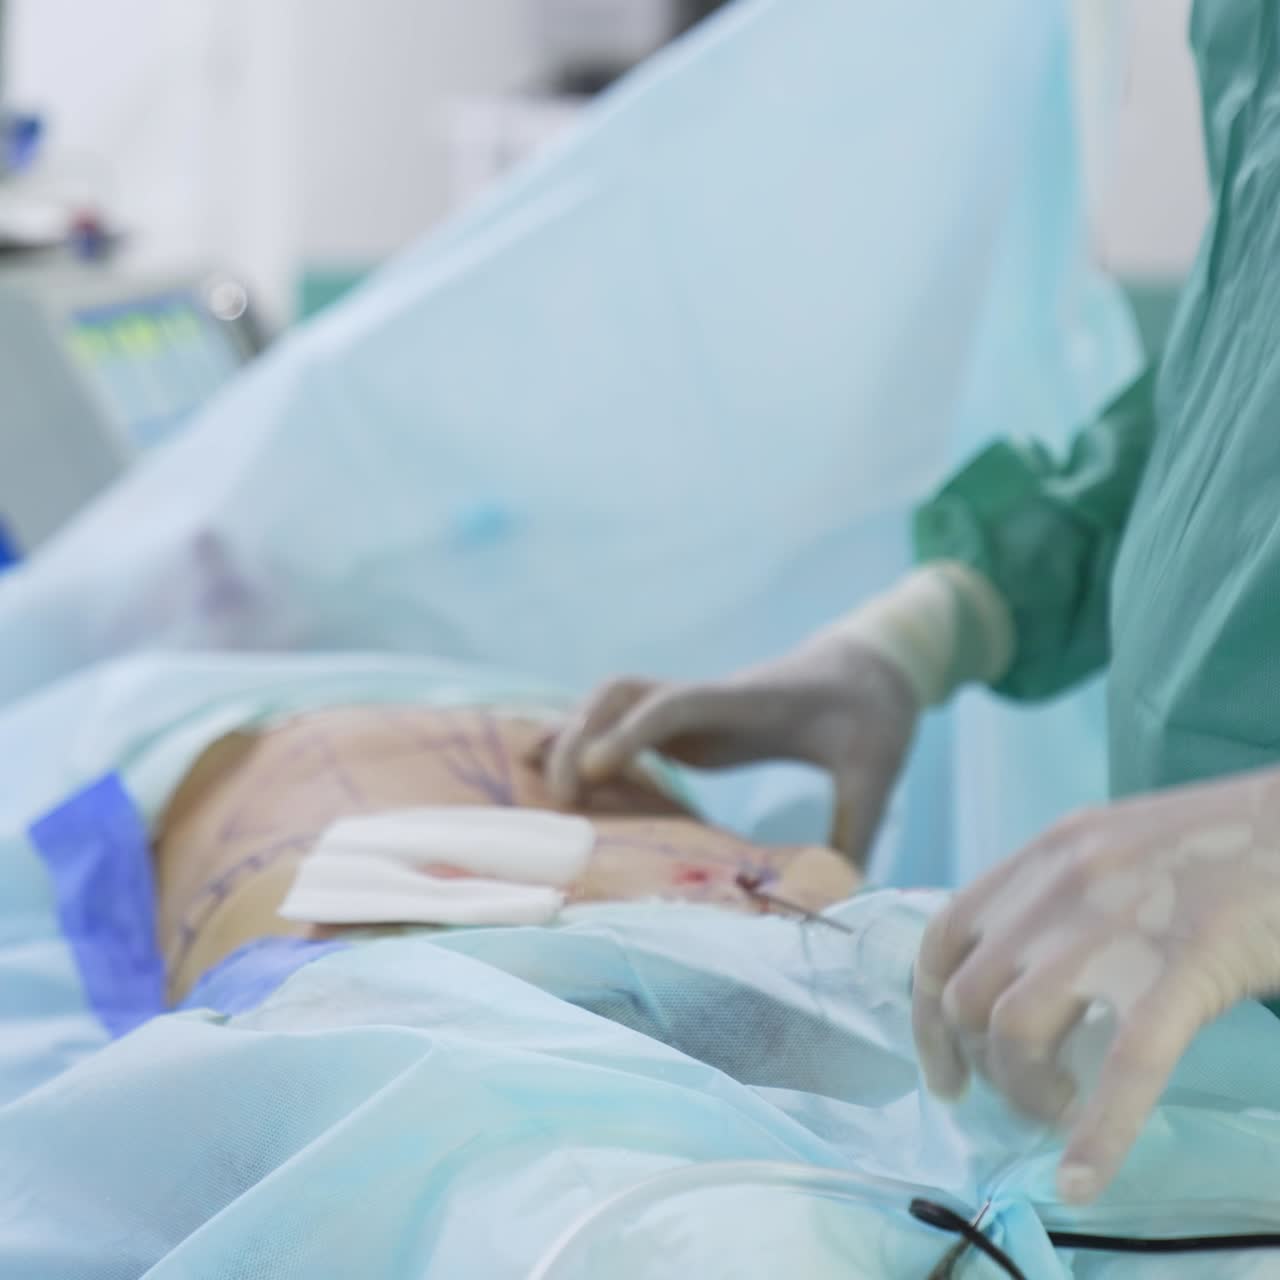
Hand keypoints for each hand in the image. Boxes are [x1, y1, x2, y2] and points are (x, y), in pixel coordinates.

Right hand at [543, 638, 920, 866]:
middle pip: (624, 691)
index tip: (596, 770)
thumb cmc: (874, 716)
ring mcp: (696, 706)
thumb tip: (846, 897)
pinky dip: (590, 742)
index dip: (632, 731)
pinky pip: (626, 722)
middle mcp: (710, 698)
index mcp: (750, 703)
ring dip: (576, 733)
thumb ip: (860, 827)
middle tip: (565, 798)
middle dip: (582, 731)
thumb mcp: (879, 770)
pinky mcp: (691, 721)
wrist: (869, 669)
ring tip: (553, 794)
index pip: (677, 702)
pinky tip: (566, 780)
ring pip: (614, 699)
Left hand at [912, 767, 1279, 1203]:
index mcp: (1043, 854)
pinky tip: (1083, 1180)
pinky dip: (1097, 1134)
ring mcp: (1115, 925)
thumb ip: (1053, 897)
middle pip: (970, 996)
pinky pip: (1123, 1065)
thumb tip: (1012, 976)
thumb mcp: (1111, 848)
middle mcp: (1059, 883)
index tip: (946, 1072)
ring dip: (1026, 1091)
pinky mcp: (1182, 970)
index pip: (942, 940)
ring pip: (1018, 1030)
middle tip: (1025, 1097)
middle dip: (983, 1066)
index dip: (929, 1015)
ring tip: (1060, 1111)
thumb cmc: (1217, 847)